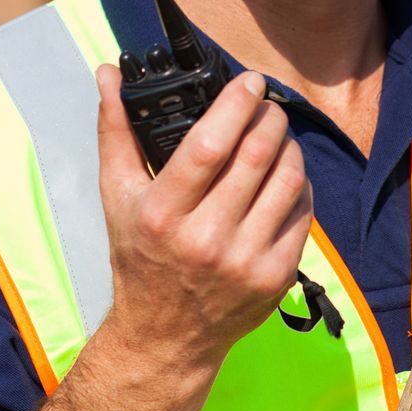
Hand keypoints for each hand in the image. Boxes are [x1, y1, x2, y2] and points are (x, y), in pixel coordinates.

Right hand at [94, 66, 312, 367]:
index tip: (250, 82)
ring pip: (288, 180)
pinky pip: (302, 213)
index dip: (237, 105)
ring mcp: (244, 261)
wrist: (165, 337)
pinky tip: (285, 177)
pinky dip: (300, 186)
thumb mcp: (117, 197)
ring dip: (289, 147)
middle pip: (257, 155)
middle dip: (270, 118)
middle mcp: (204, 239)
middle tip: (268, 106)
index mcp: (162, 214)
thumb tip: (108, 73)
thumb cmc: (140, 257)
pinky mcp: (275, 277)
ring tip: (278, 138)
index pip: (210, 145)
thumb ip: (116, 132)